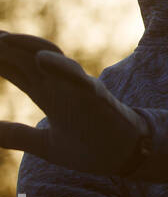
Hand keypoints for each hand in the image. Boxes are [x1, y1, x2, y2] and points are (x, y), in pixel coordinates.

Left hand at [0, 31, 150, 175]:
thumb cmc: (90, 148)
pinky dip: (62, 68)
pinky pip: (80, 79)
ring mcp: (78, 89)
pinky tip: (43, 60)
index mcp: (46, 94)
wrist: (126, 156)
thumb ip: (17, 135)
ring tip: (4, 40)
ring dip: (28, 47)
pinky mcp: (97, 98)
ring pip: (52, 59)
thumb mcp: (45, 144)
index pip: (17, 70)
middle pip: (28, 58)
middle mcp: (60, 86)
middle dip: (5, 47)